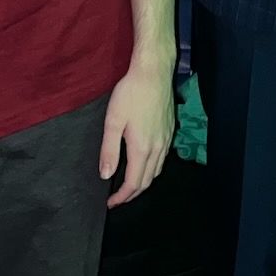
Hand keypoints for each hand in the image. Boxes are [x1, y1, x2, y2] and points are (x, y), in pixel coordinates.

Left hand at [100, 59, 175, 207]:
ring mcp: (167, 139)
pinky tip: (144, 162)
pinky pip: (162, 159)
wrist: (153, 72)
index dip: (122, 197)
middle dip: (132, 193)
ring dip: (143, 182)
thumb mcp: (113, 121)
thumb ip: (109, 150)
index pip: (133, 183)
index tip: (111, 203)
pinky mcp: (170, 130)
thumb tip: (106, 176)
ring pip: (157, 171)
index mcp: (142, 148)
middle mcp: (158, 148)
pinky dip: (152, 169)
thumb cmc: (130, 93)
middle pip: (147, 181)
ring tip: (129, 184)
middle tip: (118, 198)